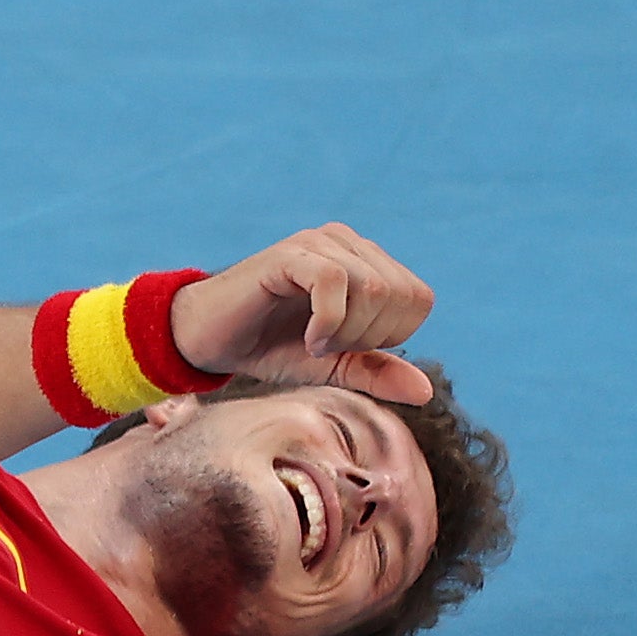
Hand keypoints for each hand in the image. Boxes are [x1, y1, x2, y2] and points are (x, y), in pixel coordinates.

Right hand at [168, 223, 437, 403]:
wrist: (209, 341)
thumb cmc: (270, 348)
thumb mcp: (333, 367)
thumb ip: (377, 373)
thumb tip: (426, 392)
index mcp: (365, 261)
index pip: (418, 299)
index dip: (390, 337)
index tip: (346, 348)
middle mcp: (347, 243)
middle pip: (399, 294)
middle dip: (369, 337)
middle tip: (327, 348)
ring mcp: (318, 243)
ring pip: (372, 286)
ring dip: (347, 332)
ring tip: (314, 343)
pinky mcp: (290, 254)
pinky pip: (333, 281)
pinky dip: (328, 322)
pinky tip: (308, 339)